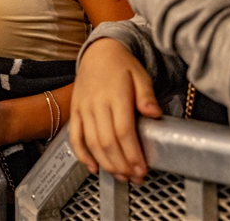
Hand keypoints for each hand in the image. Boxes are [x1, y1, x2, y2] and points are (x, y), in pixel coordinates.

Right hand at [70, 38, 160, 183]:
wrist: (98, 51)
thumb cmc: (121, 64)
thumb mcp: (140, 74)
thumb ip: (146, 95)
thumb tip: (154, 114)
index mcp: (116, 95)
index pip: (124, 131)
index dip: (133, 154)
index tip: (142, 168)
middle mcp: (97, 103)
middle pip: (107, 142)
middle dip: (122, 164)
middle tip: (134, 177)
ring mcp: (83, 108)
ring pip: (92, 142)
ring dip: (106, 164)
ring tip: (121, 176)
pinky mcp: (75, 111)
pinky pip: (75, 136)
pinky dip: (82, 155)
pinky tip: (93, 167)